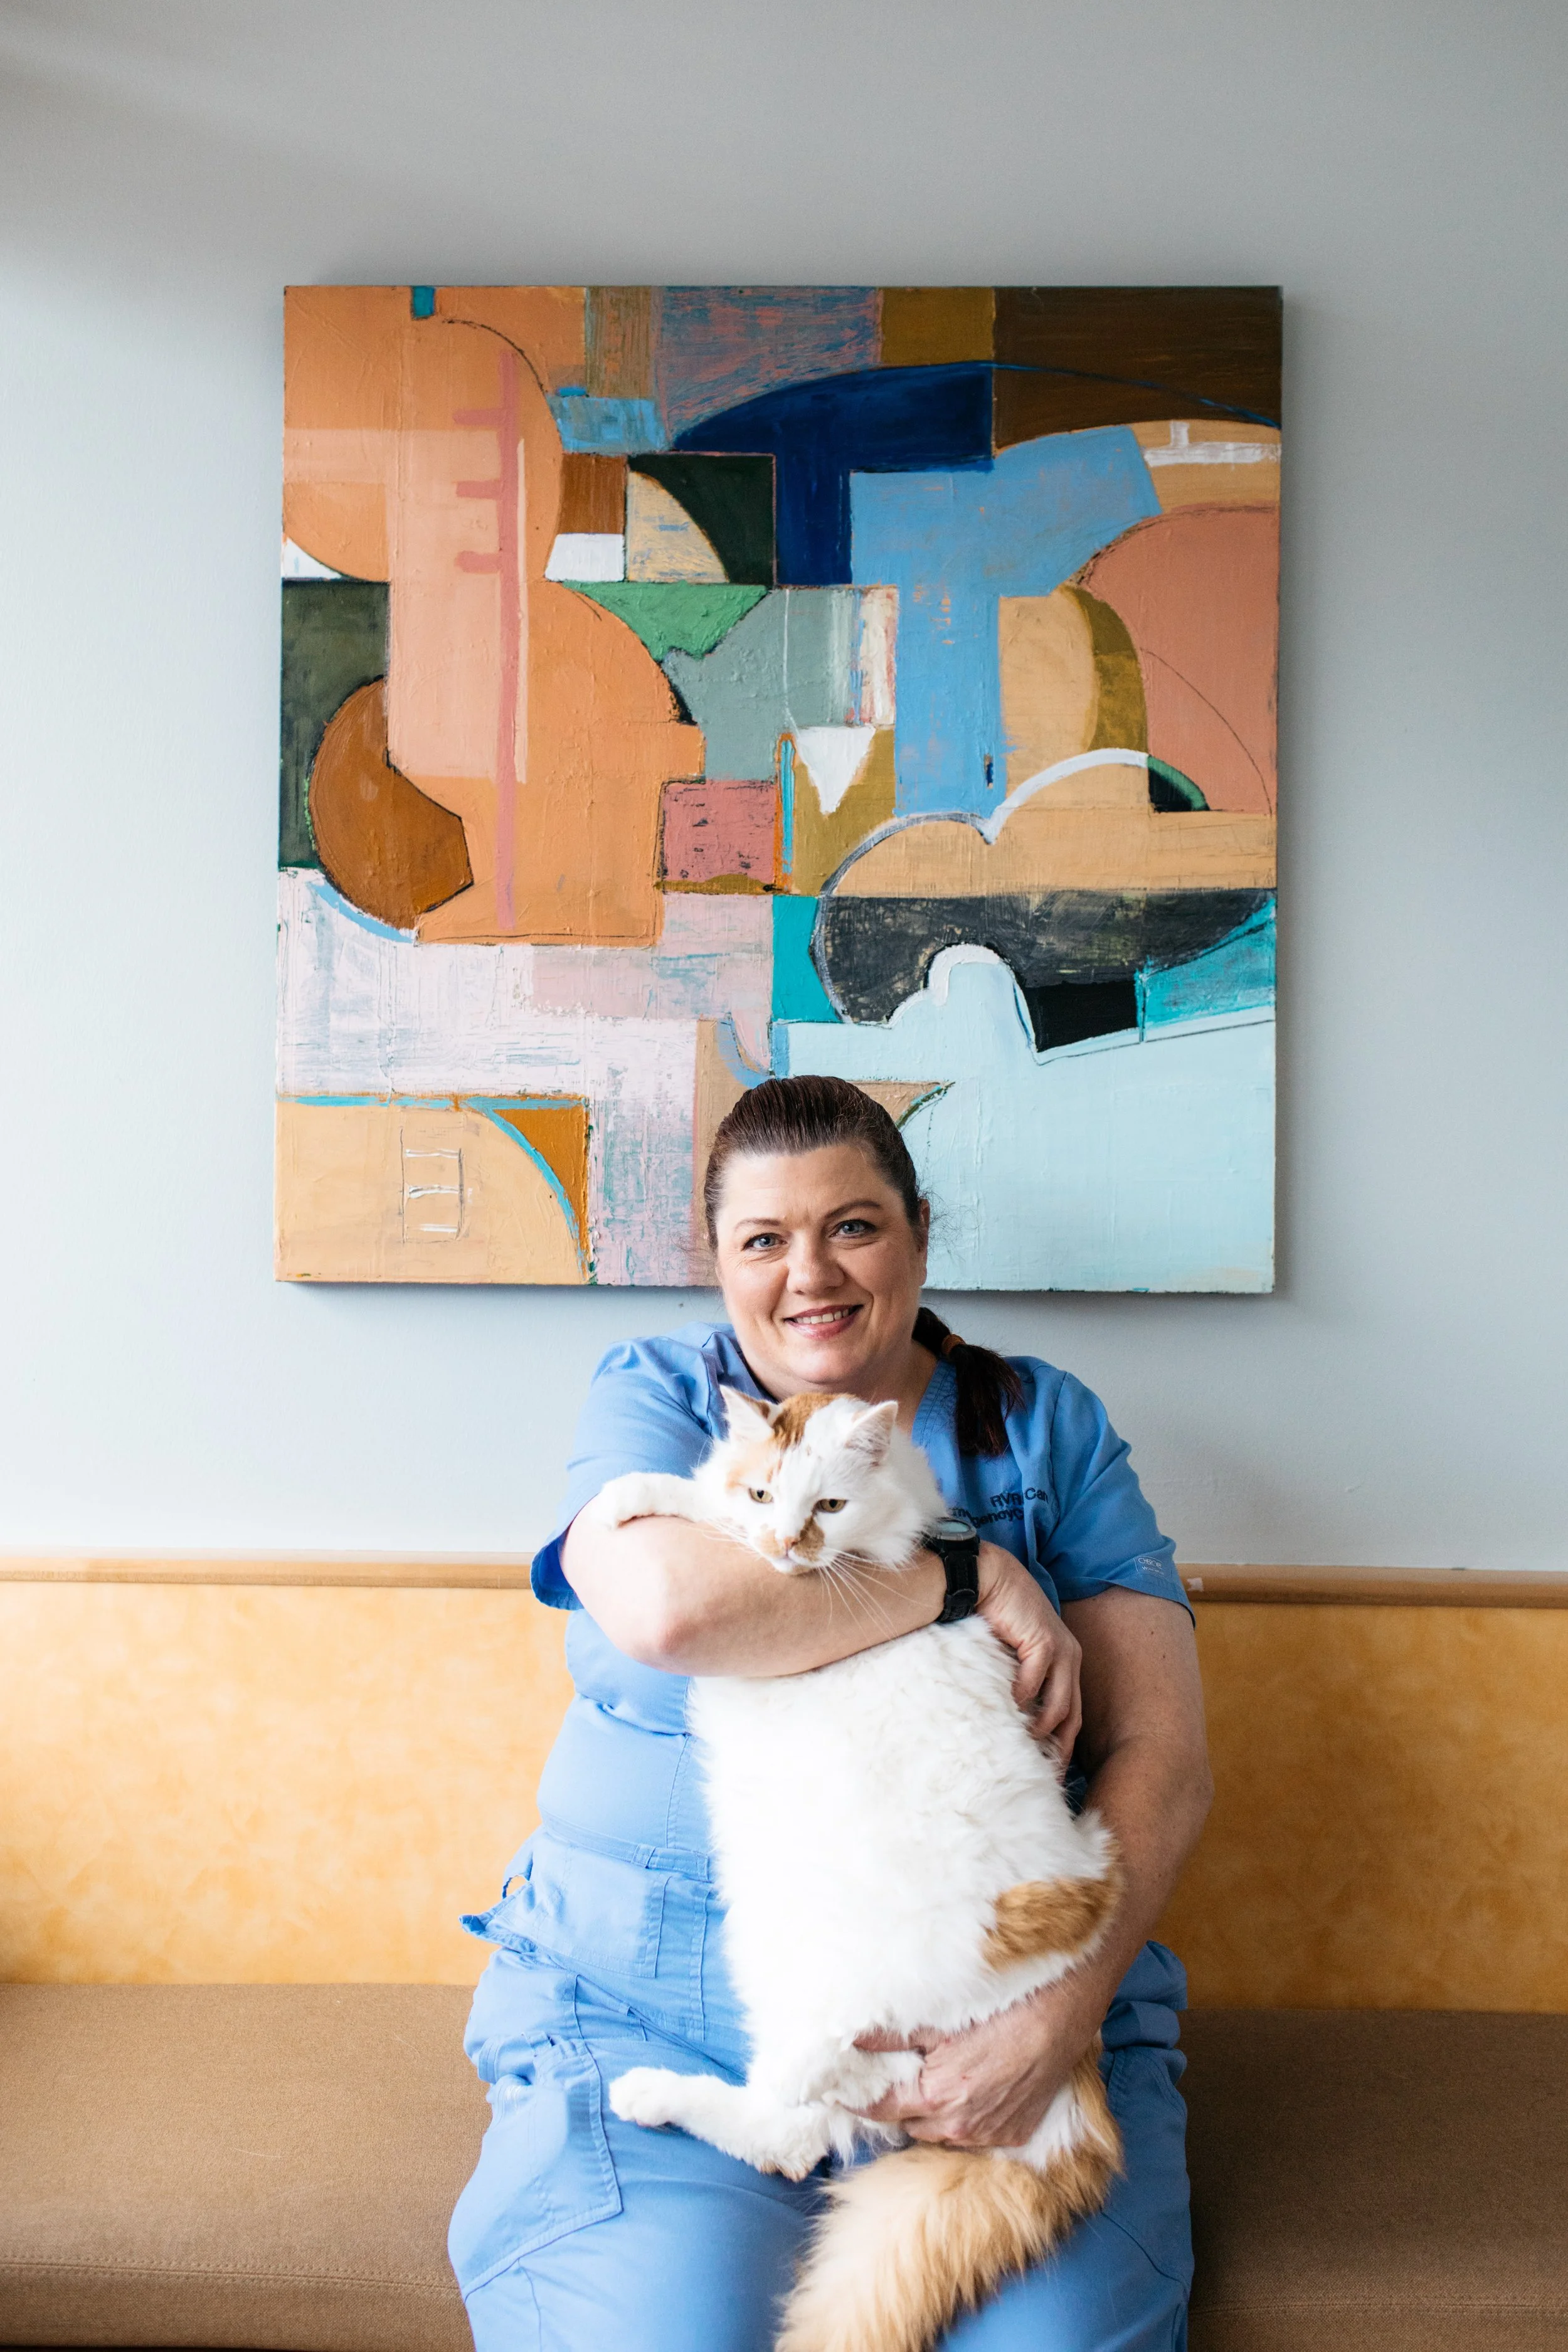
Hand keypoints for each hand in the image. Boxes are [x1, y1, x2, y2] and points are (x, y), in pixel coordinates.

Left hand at [853, 1972, 1101, 2150]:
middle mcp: (959, 2126)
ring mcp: (989, 2135)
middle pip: (910, 2124)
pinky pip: (975, 2134)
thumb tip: (851, 2037)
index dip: (858, 2101)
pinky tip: (971, 2090)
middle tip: (897, 2076)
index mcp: (935, 2097)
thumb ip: (891, 2036)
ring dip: (933, 2113)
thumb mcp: (939, 2024)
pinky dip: (966, 2118)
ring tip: (936, 2081)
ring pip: (942, 2133)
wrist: (1058, 2019)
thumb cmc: (999, 2015)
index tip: (841, 2092)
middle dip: (900, 2104)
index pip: (881, 2111)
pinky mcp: (1013, 2135)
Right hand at [974, 1543, 1081, 1756]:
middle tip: (1040, 1775)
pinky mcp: (1043, 1640)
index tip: (1046, 1774)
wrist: (990, 1578)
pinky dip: (1023, 1698)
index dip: (1061, 1747)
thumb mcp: (1012, 1659)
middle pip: (1071, 1716)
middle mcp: (1070, 1659)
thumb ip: (1019, 1684)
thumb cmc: (996, 1619)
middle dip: (1058, 1748)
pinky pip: (1035, 1681)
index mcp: (1066, 1665)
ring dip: (1039, 1727)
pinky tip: (1006, 1708)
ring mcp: (1060, 1650)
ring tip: (1020, 1743)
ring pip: (1058, 1704)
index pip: (1072, 1716)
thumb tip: (1010, 1723)